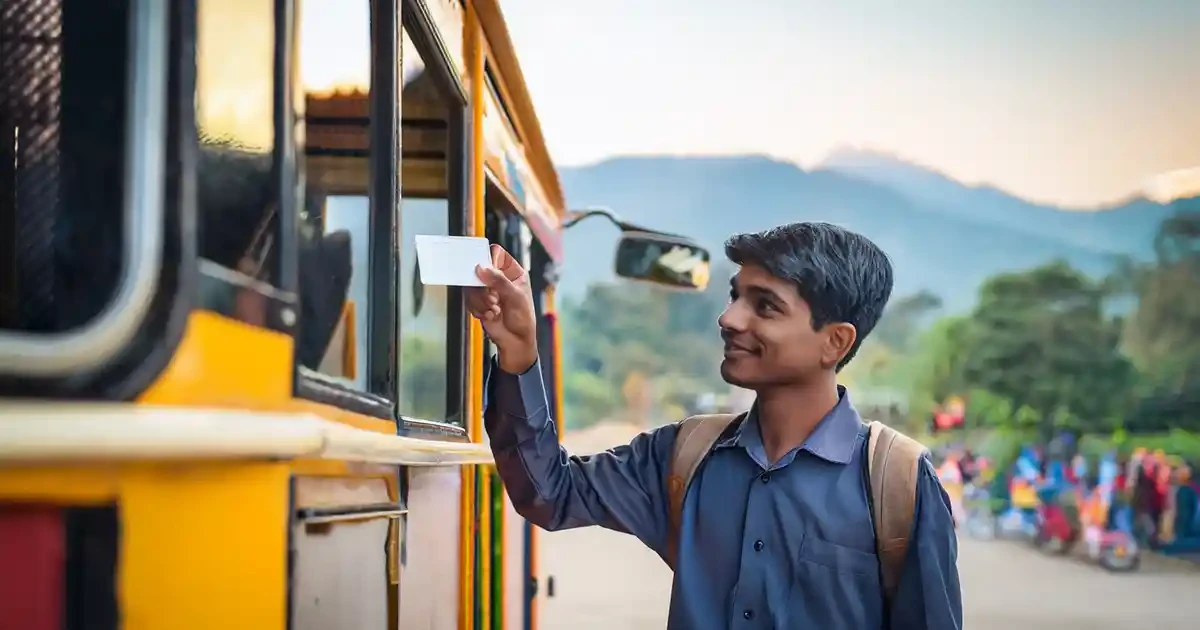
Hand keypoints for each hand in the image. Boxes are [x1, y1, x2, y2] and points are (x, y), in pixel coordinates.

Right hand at [467, 244, 538, 372]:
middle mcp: (498, 278)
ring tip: (494, 309)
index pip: (497, 254)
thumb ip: (499, 281)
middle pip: (479, 270)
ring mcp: (487, 289)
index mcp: (512, 272)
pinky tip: (490, 315)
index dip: (489, 260)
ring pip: (472, 286)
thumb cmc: (523, 318)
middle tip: (492, 297)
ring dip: (481, 300)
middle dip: (483, 286)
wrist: (515, 341)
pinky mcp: (478, 301)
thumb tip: (482, 268)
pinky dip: (478, 308)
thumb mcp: (515, 297)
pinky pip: (469, 299)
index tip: (486, 271)